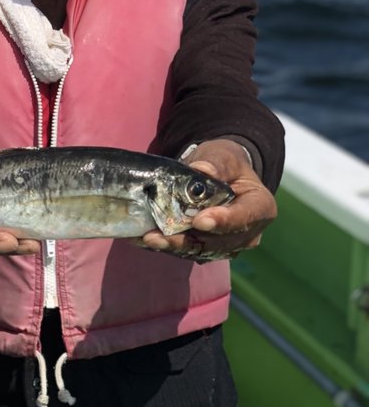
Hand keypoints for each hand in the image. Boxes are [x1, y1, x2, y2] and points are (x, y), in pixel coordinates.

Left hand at [138, 139, 275, 261]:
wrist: (217, 175)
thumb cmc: (224, 162)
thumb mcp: (223, 155)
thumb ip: (216, 163)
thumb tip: (202, 169)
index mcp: (260, 206)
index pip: (245, 217)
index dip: (224, 221)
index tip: (200, 221)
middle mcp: (249, 231)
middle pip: (220, 241)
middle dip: (188, 239)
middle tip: (161, 236)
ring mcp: (229, 243)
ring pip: (201, 250)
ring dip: (174, 246)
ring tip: (148, 239)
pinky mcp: (209, 248)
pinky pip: (189, 251)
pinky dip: (168, 246)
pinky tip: (146, 240)